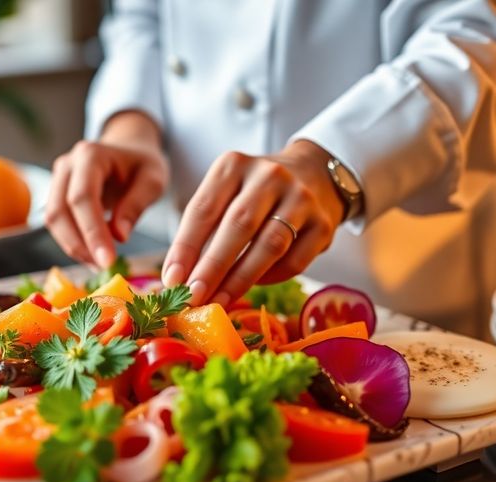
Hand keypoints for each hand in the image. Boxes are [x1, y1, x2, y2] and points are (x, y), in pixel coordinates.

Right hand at [45, 112, 168, 266]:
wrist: (129, 150)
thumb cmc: (142, 164)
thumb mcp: (152, 180)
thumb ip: (136, 205)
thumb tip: (119, 236)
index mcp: (90, 155)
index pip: (82, 197)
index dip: (92, 232)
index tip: (108, 260)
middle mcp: (67, 165)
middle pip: (59, 211)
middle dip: (80, 244)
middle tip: (104, 267)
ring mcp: (57, 179)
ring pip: (53, 220)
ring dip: (74, 247)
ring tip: (100, 264)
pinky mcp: (56, 195)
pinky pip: (57, 224)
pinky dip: (73, 243)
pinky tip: (93, 255)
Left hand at [162, 140, 345, 305]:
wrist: (313, 174)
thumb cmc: (254, 193)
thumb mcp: (225, 194)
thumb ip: (203, 230)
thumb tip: (177, 279)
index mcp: (234, 165)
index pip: (204, 209)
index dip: (186, 247)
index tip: (172, 279)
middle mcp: (269, 176)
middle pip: (238, 225)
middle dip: (212, 266)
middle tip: (193, 296)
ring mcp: (301, 198)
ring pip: (269, 245)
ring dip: (240, 279)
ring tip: (218, 301)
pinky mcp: (323, 224)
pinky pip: (294, 261)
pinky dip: (271, 278)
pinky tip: (253, 286)